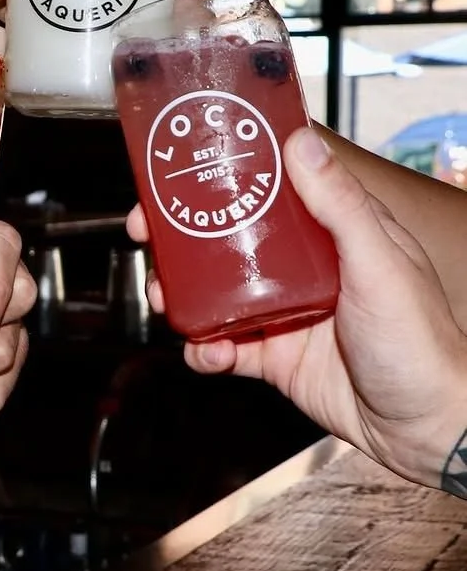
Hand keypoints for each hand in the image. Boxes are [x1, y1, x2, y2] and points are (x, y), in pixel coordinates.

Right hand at [127, 126, 466, 492]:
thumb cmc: (419, 342)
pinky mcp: (271, 354)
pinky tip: (206, 352)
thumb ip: (340, 206)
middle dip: (180, 235)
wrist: (423, 429)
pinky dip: (204, 348)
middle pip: (226, 237)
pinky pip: (222, 345)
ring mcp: (281, 310)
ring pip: (214, 290)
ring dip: (181, 292)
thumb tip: (299, 141)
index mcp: (329, 231)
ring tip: (163, 297)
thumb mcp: (380, 264)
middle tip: (147, 233)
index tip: (179, 168)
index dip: (221, 174)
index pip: (268, 187)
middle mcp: (299, 266)